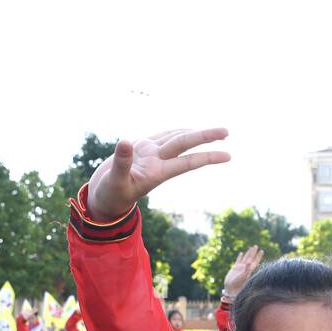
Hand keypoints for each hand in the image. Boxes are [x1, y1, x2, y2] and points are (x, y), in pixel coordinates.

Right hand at [85, 128, 229, 223]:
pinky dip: (173, 132)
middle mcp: (156, 162)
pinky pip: (161, 137)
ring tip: (214, 131)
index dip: (207, 157)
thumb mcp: (114, 182)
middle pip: (183, 145)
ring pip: (175, 139)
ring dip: (193, 133)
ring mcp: (149, 155)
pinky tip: (185, 130)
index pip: (186, 161)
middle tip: (227, 131)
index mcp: (156, 173)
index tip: (228, 155)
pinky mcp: (140, 150)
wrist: (103, 200)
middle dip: (205, 137)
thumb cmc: (110, 196)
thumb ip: (121, 164)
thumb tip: (125, 141)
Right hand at [223, 244, 263, 296]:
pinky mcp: (234, 268)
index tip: (262, 251)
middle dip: (254, 252)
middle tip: (256, 246)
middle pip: (251, 258)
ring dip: (248, 253)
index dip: (258, 256)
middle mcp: (246, 268)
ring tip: (250, 248)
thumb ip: (247, 269)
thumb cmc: (237, 284)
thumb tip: (250, 262)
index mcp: (249, 270)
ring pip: (245, 258)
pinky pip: (238, 261)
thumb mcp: (243, 276)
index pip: (255, 261)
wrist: (230, 288)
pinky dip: (239, 257)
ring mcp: (240, 268)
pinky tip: (241, 253)